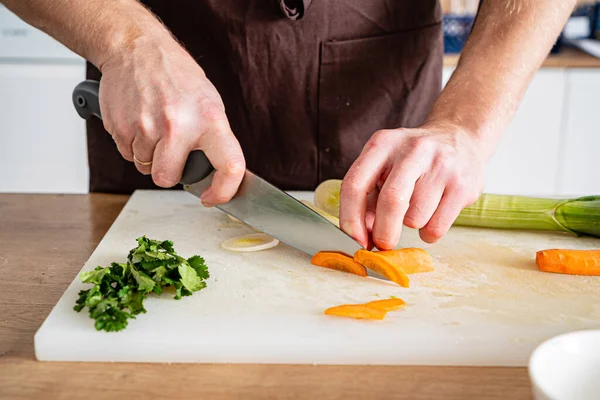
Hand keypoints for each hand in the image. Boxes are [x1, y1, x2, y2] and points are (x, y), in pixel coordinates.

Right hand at [98, 35, 244, 205]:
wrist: (137, 48)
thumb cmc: (176, 76)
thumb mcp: (209, 102)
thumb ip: (212, 139)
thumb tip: (216, 173)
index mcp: (210, 120)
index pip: (230, 166)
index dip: (224, 191)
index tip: (213, 197)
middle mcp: (179, 125)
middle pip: (167, 178)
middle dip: (167, 172)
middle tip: (169, 152)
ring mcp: (147, 127)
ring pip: (144, 167)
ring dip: (148, 154)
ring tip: (154, 124)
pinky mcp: (121, 127)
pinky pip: (127, 154)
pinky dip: (133, 144)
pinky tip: (139, 120)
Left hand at [339, 122, 486, 249]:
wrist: (460, 137)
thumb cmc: (412, 160)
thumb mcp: (384, 167)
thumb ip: (368, 200)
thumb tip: (363, 237)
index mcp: (383, 144)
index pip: (355, 184)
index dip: (350, 219)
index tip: (355, 240)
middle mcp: (412, 150)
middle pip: (390, 201)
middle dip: (383, 233)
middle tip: (383, 244)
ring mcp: (441, 165)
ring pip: (415, 219)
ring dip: (411, 226)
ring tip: (418, 208)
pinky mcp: (463, 185)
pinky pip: (437, 228)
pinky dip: (429, 232)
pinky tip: (432, 214)